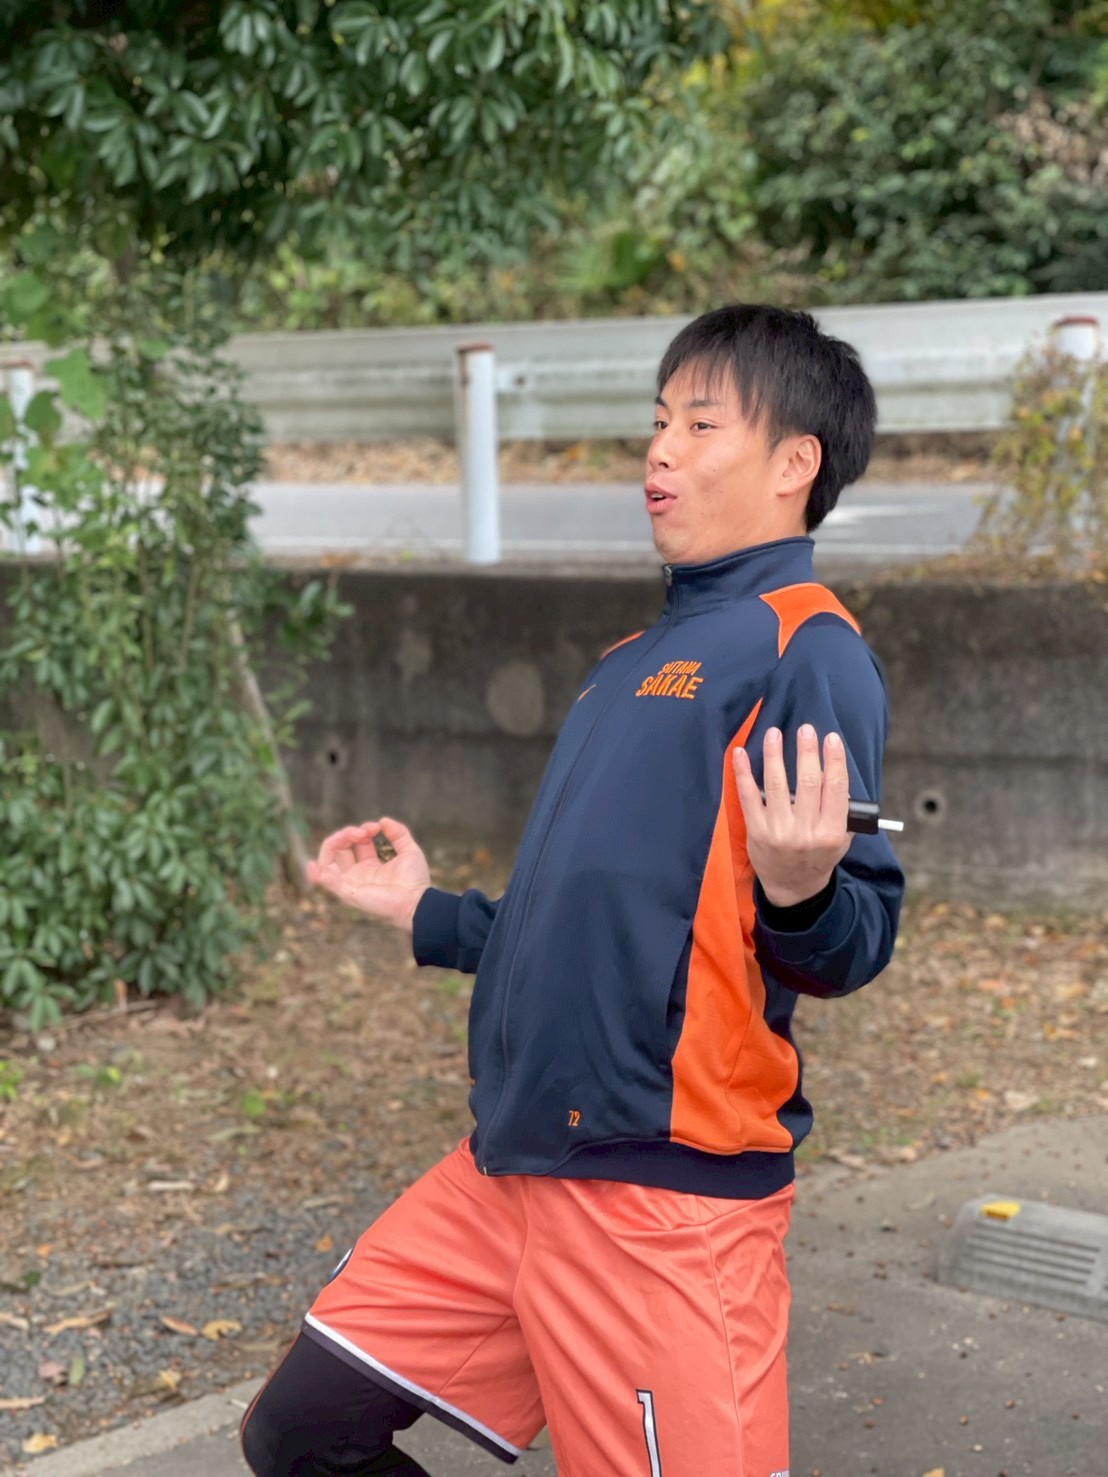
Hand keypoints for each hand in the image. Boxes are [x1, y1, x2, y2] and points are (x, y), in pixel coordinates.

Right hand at [306, 817, 430, 933]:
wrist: (418, 901)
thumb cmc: (414, 881)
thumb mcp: (409, 850)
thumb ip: (399, 833)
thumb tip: (383, 820)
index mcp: (369, 864)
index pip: (354, 842)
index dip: (363, 829)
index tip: (378, 827)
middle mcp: (357, 873)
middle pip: (337, 848)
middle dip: (347, 833)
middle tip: (364, 832)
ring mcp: (351, 882)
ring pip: (327, 861)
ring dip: (333, 842)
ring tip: (351, 835)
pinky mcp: (348, 893)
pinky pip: (328, 883)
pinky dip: (318, 875)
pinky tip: (313, 866)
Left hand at [732, 724, 850, 907]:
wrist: (792, 888)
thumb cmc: (818, 857)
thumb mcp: (840, 840)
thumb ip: (841, 811)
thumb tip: (834, 770)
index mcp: (831, 833)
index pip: (836, 789)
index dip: (835, 761)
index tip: (831, 739)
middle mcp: (805, 832)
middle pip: (809, 783)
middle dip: (807, 752)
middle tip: (806, 729)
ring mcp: (778, 831)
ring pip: (777, 785)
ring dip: (775, 756)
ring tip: (774, 733)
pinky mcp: (756, 831)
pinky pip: (748, 797)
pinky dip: (743, 773)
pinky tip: (739, 754)